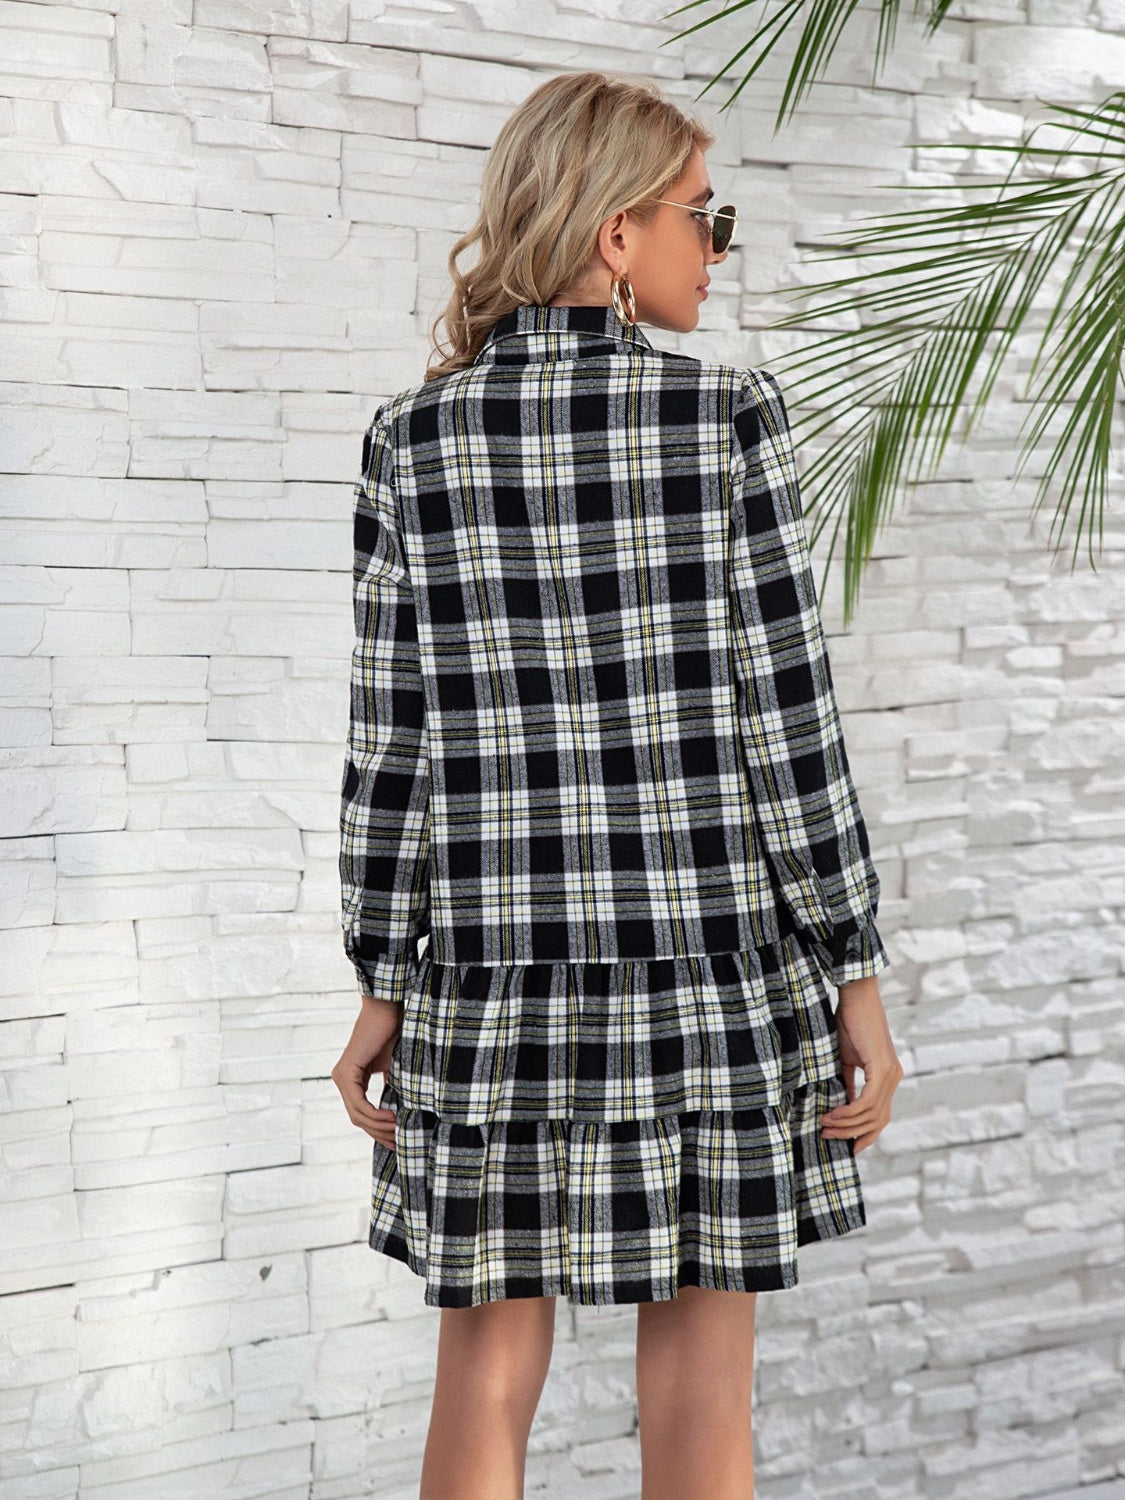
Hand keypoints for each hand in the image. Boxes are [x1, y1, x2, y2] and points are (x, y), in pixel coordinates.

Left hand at [331, 995, 402, 1150]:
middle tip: (397, 1143)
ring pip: (357, 1114)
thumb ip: (392, 1087)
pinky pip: (358, 1104)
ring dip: (378, 1126)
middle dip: (377, 1133)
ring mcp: (341, 1077)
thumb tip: (401, 1112)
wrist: (387, 1009)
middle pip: (357, 1118)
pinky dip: (374, 1114)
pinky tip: (391, 1118)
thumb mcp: (393, 1067)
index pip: (361, 1113)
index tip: (395, 1139)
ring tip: (397, 1131)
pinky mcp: (346, 1073)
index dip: (377, 1129)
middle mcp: (342, 1079)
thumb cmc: (392, 1032)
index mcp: (351, 1079)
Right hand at [820, 977, 902, 1153]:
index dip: (866, 1135)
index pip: (881, 1116)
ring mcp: (891, 1074)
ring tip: (824, 1125)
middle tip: (827, 1135)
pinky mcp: (882, 1069)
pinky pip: (867, 1101)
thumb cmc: (849, 1022)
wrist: (856, 996)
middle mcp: (894, 1078)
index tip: (847, 1147)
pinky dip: (849, 1111)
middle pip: (877, 1121)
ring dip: (846, 1124)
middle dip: (852, 1133)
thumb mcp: (846, 1059)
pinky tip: (832, 1114)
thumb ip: (847, 1083)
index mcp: (888, 1077)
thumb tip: (840, 1107)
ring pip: (871, 1114)